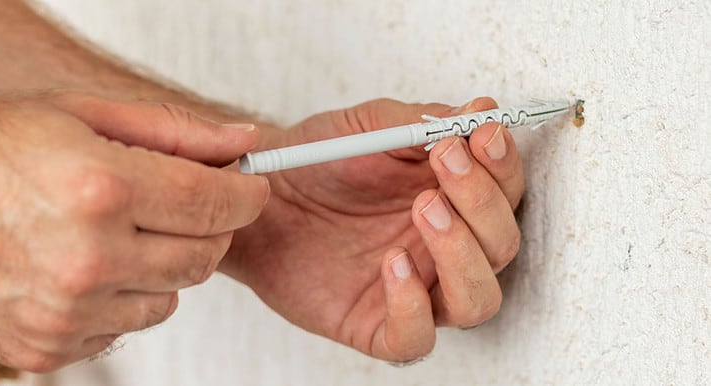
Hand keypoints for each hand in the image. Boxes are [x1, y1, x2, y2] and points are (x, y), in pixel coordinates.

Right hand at [0, 91, 268, 370]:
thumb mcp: (79, 113)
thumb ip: (174, 130)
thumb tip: (243, 140)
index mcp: (98, 189)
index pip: (214, 203)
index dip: (245, 193)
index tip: (250, 185)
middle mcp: (85, 259)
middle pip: (203, 257)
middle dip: (212, 227)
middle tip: (192, 202)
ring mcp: (65, 312)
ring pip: (171, 298)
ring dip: (167, 265)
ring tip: (125, 231)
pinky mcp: (47, 348)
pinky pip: (124, 327)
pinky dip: (124, 297)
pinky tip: (90, 264)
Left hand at [222, 97, 522, 361]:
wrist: (261, 198)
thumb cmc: (316, 162)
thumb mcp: (366, 128)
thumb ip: (420, 123)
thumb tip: (483, 109)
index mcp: (451, 198)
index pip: (505, 191)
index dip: (502, 165)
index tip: (481, 133)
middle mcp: (444, 247)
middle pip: (501, 244)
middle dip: (482, 201)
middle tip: (445, 161)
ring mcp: (416, 289)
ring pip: (479, 299)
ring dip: (463, 253)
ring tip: (425, 208)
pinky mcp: (378, 325)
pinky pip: (417, 338)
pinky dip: (414, 307)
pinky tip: (391, 263)